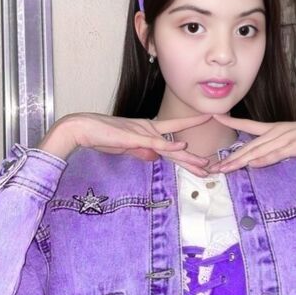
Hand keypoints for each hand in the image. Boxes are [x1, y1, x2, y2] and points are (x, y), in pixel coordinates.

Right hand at [39, 113, 213, 176]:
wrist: (83, 128)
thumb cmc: (101, 137)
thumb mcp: (125, 147)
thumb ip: (140, 151)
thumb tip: (155, 158)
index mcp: (146, 130)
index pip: (173, 133)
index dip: (190, 133)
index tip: (206, 134)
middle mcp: (148, 129)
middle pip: (176, 145)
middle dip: (194, 157)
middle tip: (213, 166)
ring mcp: (143, 132)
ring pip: (171, 146)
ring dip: (188, 157)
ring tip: (205, 164)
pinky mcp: (134, 137)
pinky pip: (155, 142)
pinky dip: (168, 145)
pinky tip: (181, 147)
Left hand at [206, 114, 295, 172]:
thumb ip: (278, 150)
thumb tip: (261, 160)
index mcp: (278, 128)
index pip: (249, 125)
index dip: (231, 121)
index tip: (213, 116)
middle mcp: (278, 131)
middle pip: (248, 146)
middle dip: (229, 157)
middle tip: (211, 166)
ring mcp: (286, 138)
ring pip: (257, 151)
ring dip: (239, 162)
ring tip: (223, 169)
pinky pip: (276, 154)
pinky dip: (263, 159)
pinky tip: (252, 164)